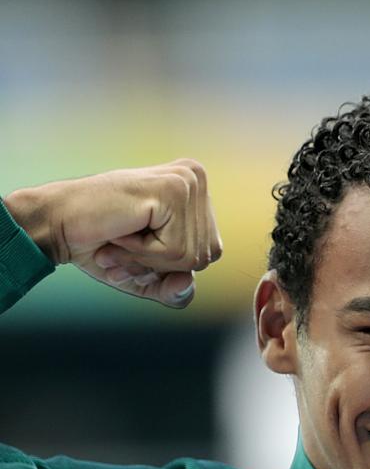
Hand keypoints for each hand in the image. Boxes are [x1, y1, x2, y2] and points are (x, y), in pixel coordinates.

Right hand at [4, 159, 222, 308]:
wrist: (59, 226)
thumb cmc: (103, 247)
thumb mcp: (150, 279)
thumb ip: (178, 291)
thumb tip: (188, 281)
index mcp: (196, 191)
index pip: (210, 253)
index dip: (173, 265)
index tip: (138, 246)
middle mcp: (195, 178)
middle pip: (206, 256)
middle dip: (161, 264)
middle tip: (125, 244)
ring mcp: (186, 180)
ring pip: (192, 256)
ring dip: (149, 259)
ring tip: (122, 238)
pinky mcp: (173, 190)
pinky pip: (176, 252)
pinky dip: (144, 254)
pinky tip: (122, 231)